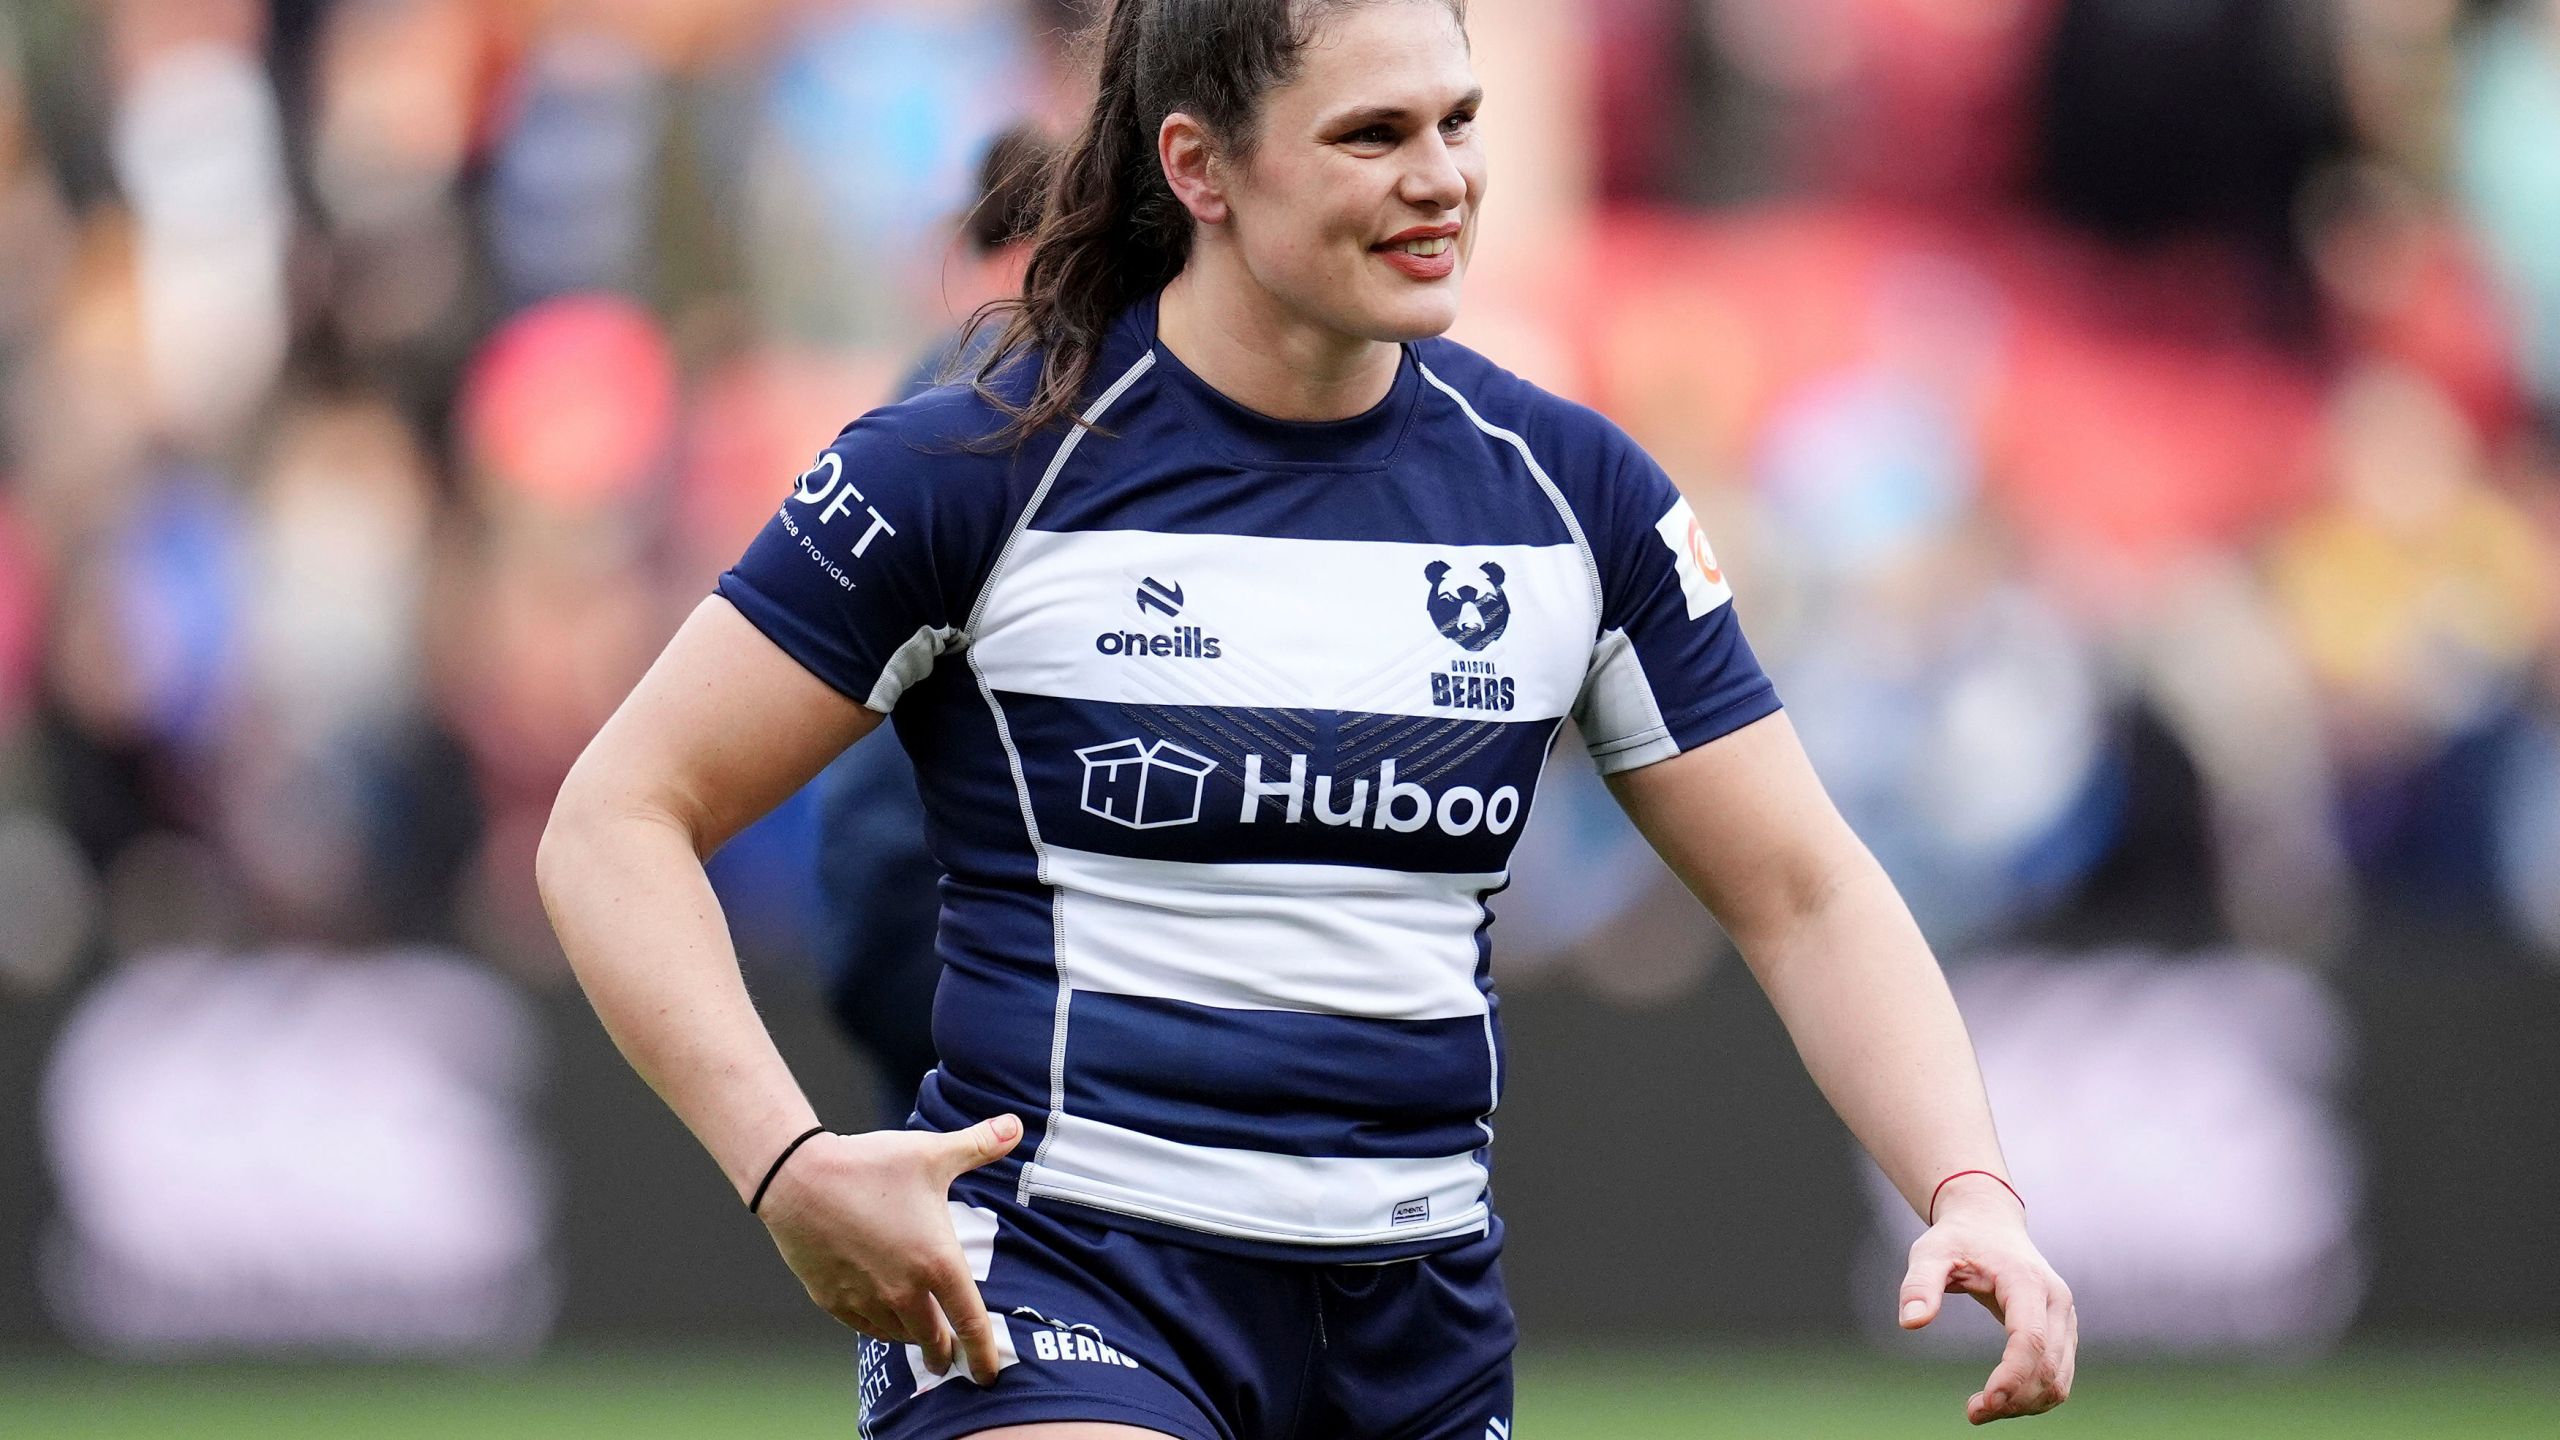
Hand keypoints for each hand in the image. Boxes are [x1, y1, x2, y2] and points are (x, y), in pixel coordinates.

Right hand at [755, 1115, 1024, 1383]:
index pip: (971, 1323)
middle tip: (951, 1358)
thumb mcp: (932, 1154)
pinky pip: (864, 1327)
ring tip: (919, 1335)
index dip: (984, 1353)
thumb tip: (1017, 1124)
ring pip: (899, 1335)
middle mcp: (904, 1291)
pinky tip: (882, 1319)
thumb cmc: (871, 1165)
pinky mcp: (834, 1301)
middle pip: (934, 1340)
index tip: (990, 1373)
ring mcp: (867, 1300)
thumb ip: (980, 1145)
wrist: (800, 1178)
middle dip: (946, 1353)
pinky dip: (879, 1328)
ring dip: (913, 1338)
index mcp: (936, 1263)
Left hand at [1898, 1176, 2075, 1423]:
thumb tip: (1910, 1323)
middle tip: (1973, 1412)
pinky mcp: (2063, 1331)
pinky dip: (2034, 1395)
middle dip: (2014, 1398)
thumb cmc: (1957, 1238)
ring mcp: (2065, 1317)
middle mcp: (2057, 1301)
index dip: (2012, 1376)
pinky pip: (2058, 1375)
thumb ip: (1919, 1285)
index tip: (1983, 1403)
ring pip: (2059, 1378)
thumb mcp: (1929, 1252)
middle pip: (2049, 1366)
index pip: (2031, 1339)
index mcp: (2027, 1281)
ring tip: (1981, 1409)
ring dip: (2025, 1403)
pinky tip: (2001, 1399)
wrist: (1989, 1222)